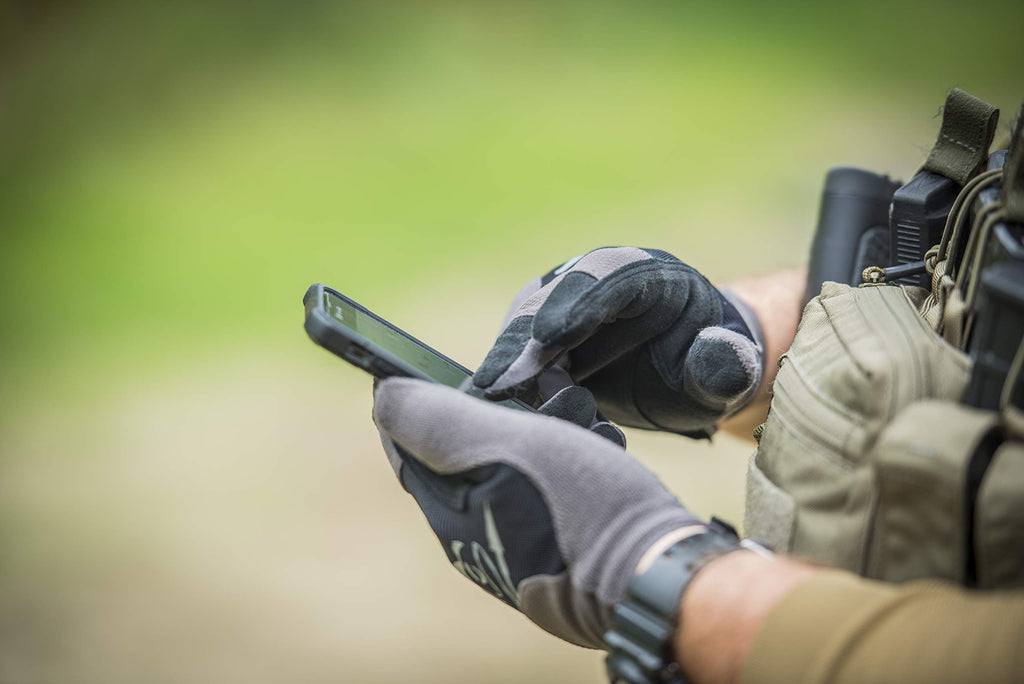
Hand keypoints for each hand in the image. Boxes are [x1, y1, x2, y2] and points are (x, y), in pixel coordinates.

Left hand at [372, 377, 700, 647]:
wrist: (653, 575)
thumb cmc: (580, 506)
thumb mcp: (504, 444)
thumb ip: (437, 419)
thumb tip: (382, 393)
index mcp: (450, 509)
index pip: (408, 442)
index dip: (422, 394)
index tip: (447, 362)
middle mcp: (475, 533)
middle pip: (464, 449)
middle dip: (498, 406)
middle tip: (539, 384)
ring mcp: (516, 544)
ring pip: (512, 462)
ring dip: (540, 426)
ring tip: (579, 410)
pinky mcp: (555, 546)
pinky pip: (545, 487)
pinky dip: (566, 454)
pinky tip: (596, 443)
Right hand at [473, 247, 764, 436]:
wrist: (686, 369)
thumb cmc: (709, 367)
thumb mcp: (728, 372)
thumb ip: (723, 366)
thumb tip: (717, 357)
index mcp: (650, 273)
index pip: (609, 276)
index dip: (577, 304)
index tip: (549, 339)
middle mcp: (597, 279)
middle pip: (552, 296)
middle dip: (523, 339)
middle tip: (499, 379)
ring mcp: (563, 304)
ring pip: (524, 324)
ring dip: (508, 361)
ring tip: (492, 396)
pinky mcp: (542, 335)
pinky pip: (518, 353)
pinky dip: (508, 381)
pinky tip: (499, 408)